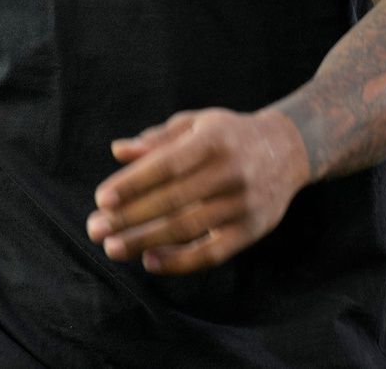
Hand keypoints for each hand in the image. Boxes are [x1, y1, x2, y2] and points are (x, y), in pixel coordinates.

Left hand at [88, 107, 309, 275]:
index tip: (101, 199)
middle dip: (130, 217)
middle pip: (173, 200)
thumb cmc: (229, 135)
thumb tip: (118, 151)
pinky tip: (150, 261)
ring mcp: (244, 203)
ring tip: (113, 248)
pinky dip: (180, 261)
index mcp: (214, 139)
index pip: (167, 165)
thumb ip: (158, 139)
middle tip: (95, 228)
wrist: (290, 149)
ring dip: (146, 240)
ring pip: (188, 228)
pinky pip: (212, 252)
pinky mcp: (252, 230)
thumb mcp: (197, 124)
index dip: (133, 183)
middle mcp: (231, 171)